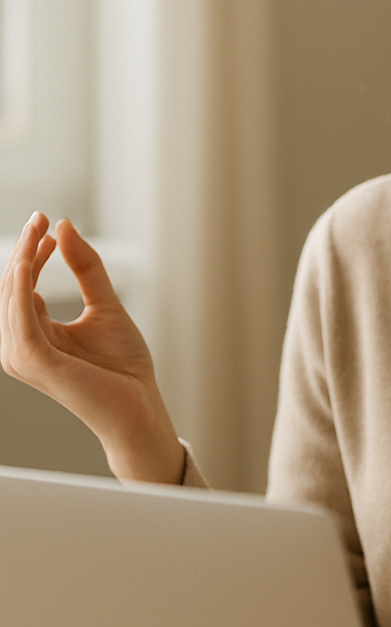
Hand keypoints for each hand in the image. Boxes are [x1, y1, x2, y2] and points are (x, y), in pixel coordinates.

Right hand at [0, 213, 184, 482]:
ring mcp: (24, 356)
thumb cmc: (124, 368)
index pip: (22, 285)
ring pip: (11, 297)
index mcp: (35, 334)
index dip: (31, 251)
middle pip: (12, 287)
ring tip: (37, 230)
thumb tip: (64, 226)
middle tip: (40, 217)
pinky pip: (19, 318)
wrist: (140, 409)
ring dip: (20, 260)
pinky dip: (21, 287)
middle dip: (22, 249)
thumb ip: (86, 269)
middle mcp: (21, 346)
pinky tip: (28, 261)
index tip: (47, 221)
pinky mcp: (34, 362)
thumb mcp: (106, 306)